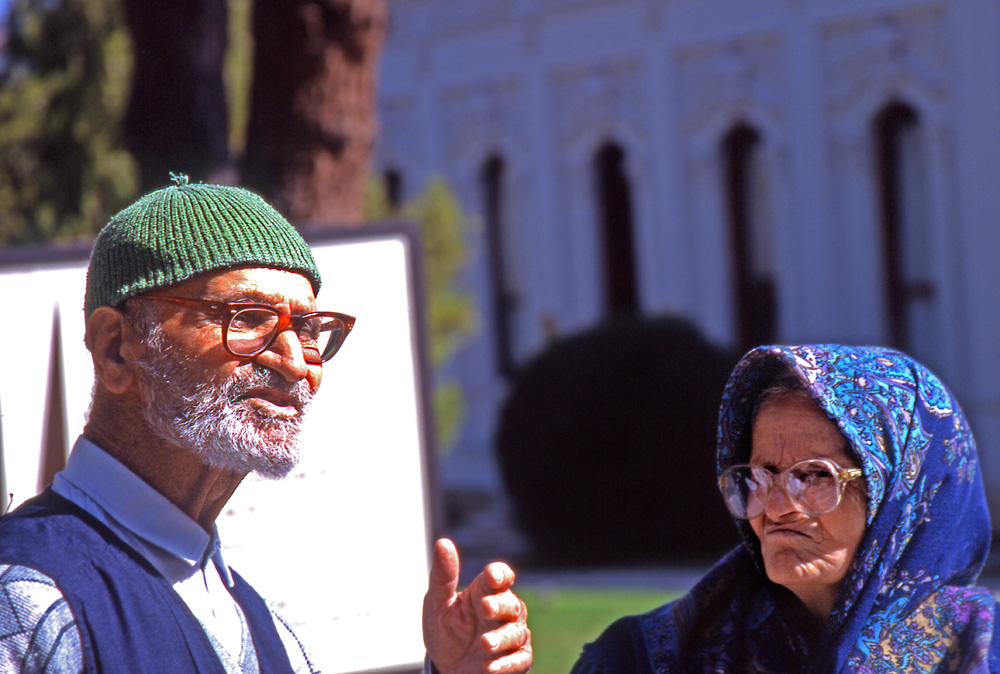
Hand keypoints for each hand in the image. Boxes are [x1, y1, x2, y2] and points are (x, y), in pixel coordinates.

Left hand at [422, 538, 531, 673]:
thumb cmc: (445, 630)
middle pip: (512, 603)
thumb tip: (442, 542)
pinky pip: (520, 659)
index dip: (500, 574)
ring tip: (485, 645)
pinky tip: (490, 667)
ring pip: (516, 632)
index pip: (500, 577)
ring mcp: (510, 636)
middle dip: (500, 605)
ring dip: (501, 638)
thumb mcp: (438, 604)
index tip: (492, 576)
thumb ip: (443, 576)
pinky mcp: (514, 661)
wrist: (446, 668)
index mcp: (484, 593)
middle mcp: (502, 612)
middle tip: (485, 608)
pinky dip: (506, 664)